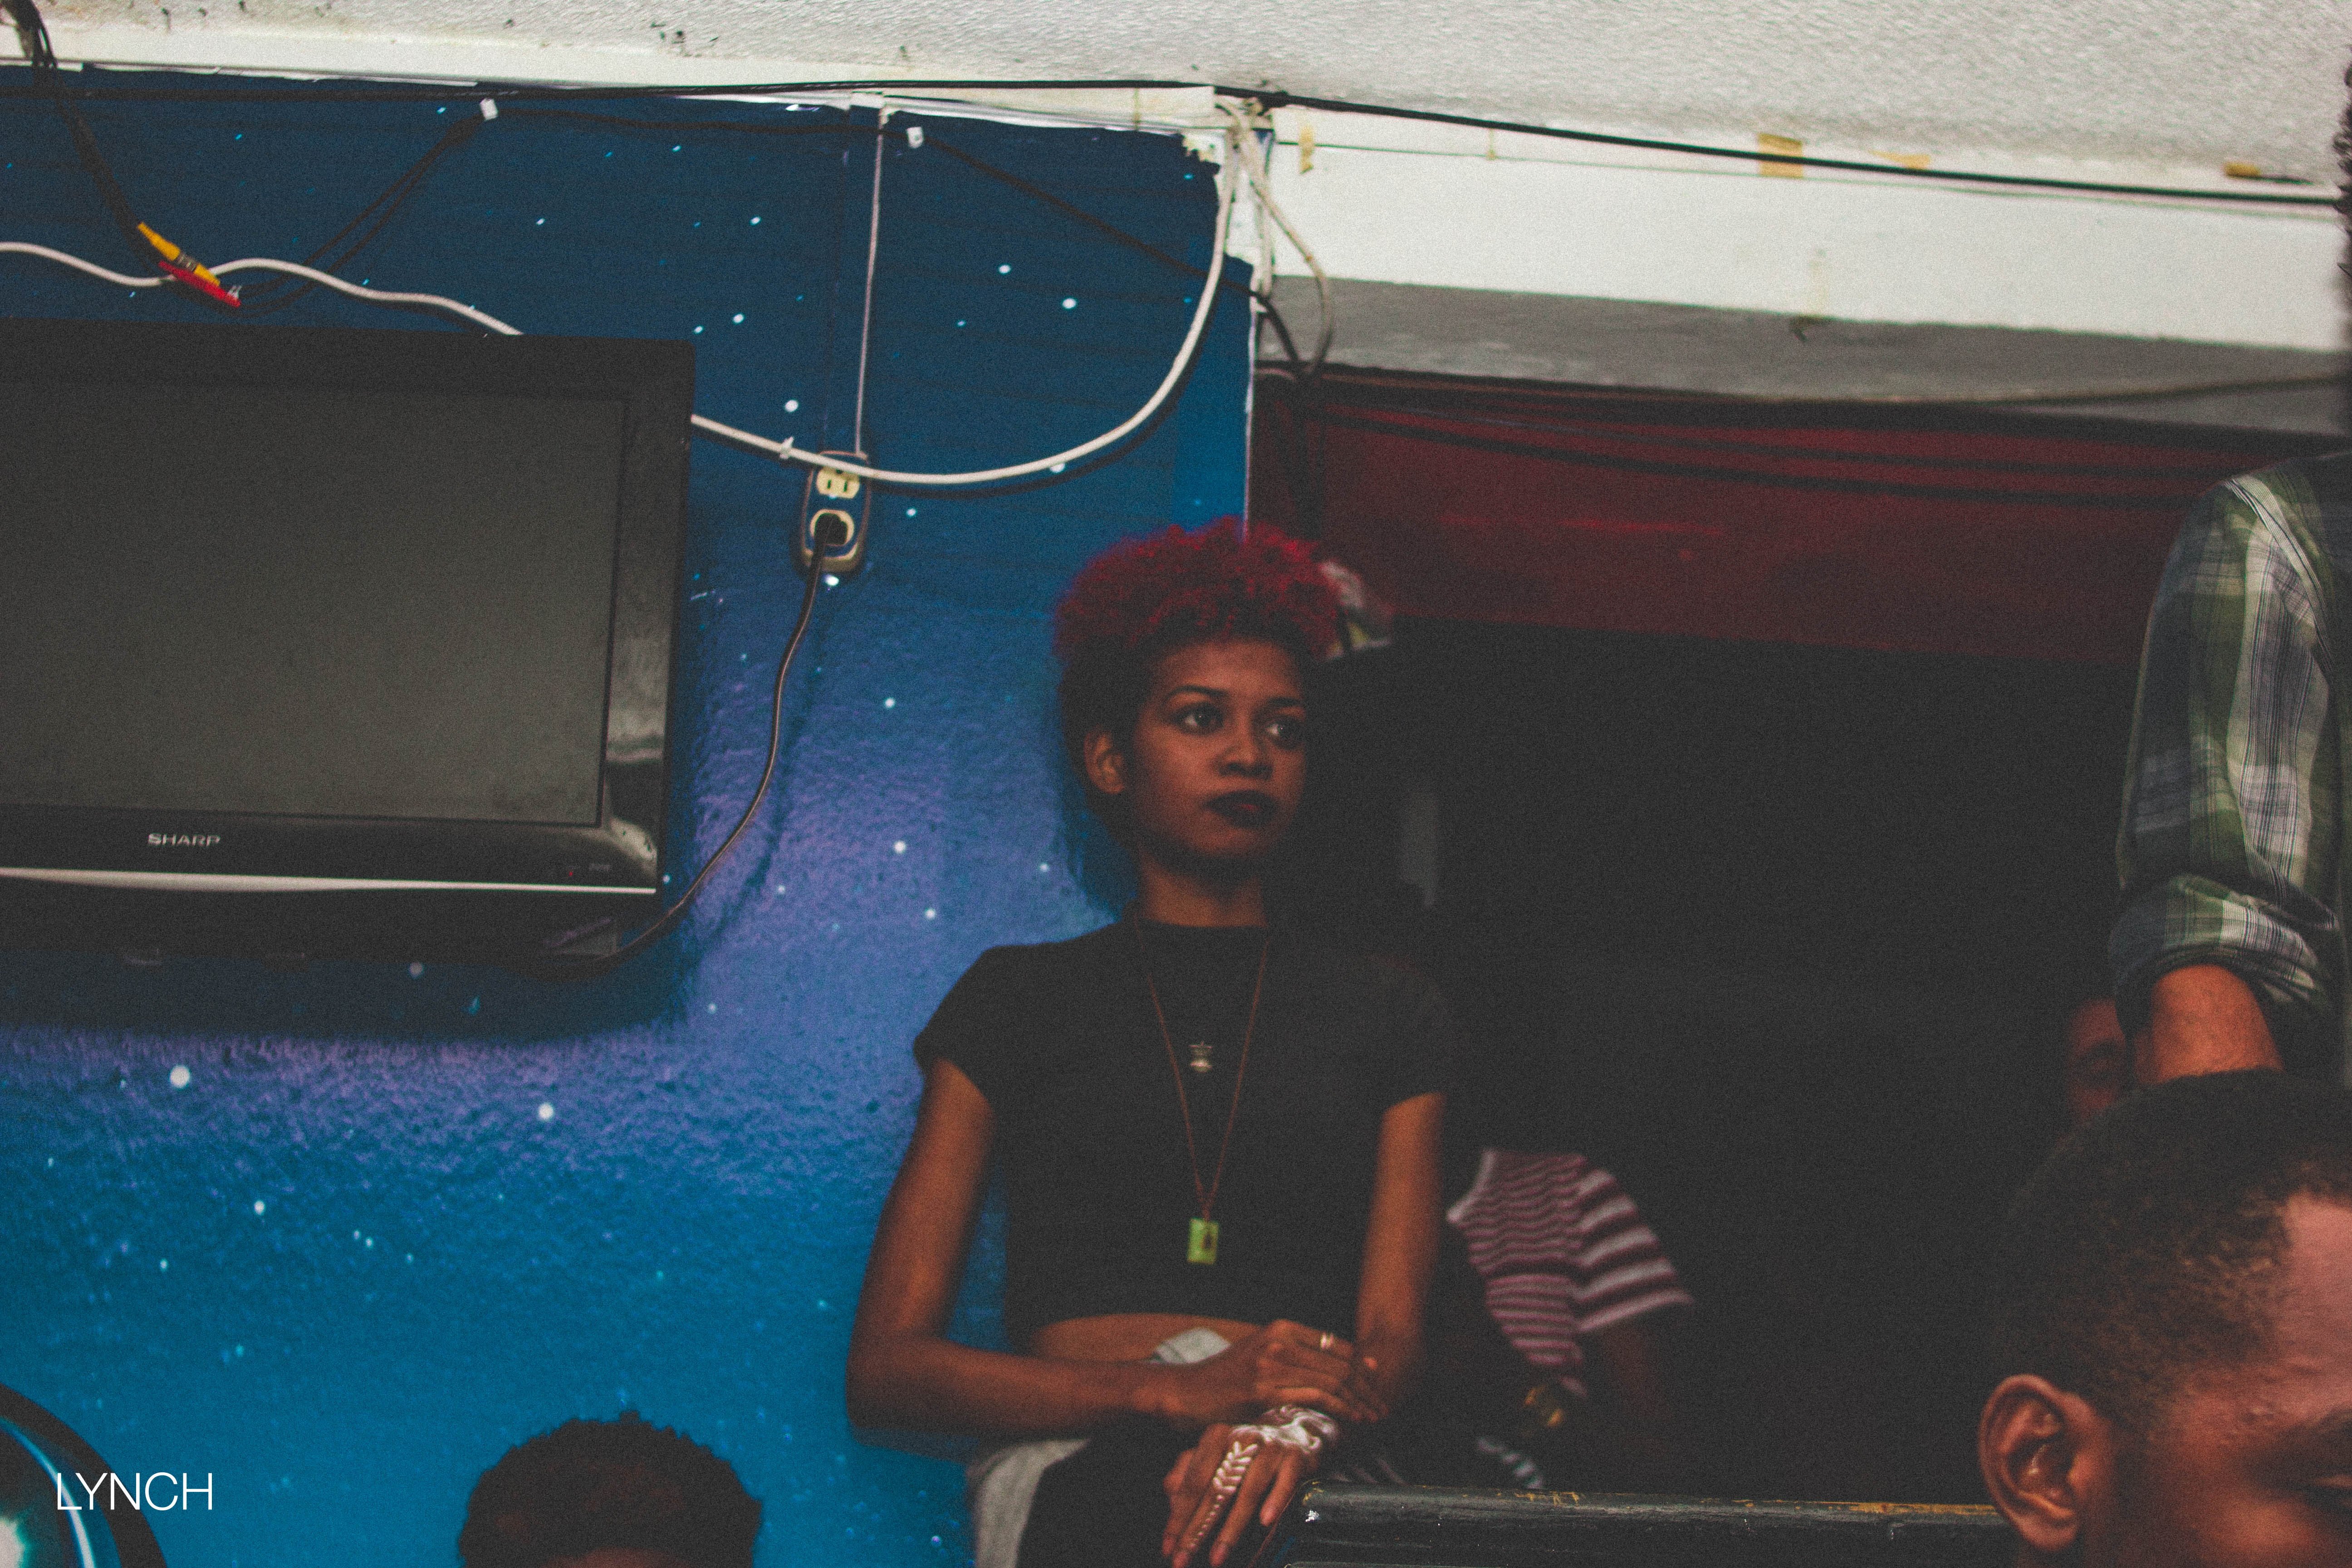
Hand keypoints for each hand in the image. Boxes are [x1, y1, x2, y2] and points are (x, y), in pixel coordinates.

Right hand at [1156, 1320, 1383, 1428]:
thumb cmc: (1224, 1380)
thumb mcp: (1261, 1356)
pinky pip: (1313, 1397)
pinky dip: (1339, 1409)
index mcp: (1281, 1327)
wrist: (1185, 1392)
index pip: (1336, 1345)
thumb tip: (1334, 1369)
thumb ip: (1293, 1358)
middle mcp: (1279, 1340)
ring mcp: (1271, 1363)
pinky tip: (1350, 1421)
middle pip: (1339, 1363)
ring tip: (1373, 1417)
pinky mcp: (1264, 1390)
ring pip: (1331, 1380)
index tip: (1377, 1384)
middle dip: (1366, 1388)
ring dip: (1358, 1401)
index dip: (1362, 1366)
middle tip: (1382, 1406)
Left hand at [1161, 1409, 1330, 1567]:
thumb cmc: (1246, 1453)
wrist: (1294, 1433)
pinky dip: (1275, 1501)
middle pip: (1215, 1490)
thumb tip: (1170, 1493)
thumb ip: (1188, 1472)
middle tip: (1185, 1558)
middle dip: (1197, 1529)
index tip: (1168, 1547)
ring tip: (1218, 1556)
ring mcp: (1270, 1447)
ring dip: (1231, 1528)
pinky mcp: (1295, 1457)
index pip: (1192, 1482)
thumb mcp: (1214, 1455)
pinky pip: (1284, 1482)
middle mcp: (1241, 1440)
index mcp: (1215, 1438)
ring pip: (1248, 1491)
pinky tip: (1265, 1522)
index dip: (1178, 1517)